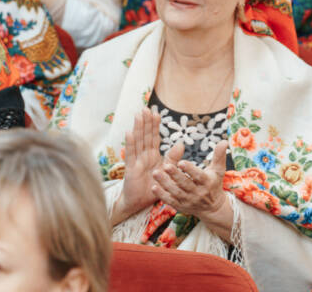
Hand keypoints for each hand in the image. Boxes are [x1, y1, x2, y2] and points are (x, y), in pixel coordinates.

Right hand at [113, 109, 166, 224]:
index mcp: (152, 156)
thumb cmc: (152, 188)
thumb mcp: (167, 172)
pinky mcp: (131, 168)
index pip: (154, 138)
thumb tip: (181, 144)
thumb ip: (172, 158)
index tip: (156, 112)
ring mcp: (136, 161)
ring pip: (138, 141)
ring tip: (139, 115)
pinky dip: (130, 143)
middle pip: (145, 136)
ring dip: (138, 128)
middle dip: (146, 122)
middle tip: (146, 108)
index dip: (154, 125)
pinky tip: (130, 132)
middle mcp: (143, 156)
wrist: (139, 203)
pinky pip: (131, 154)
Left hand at [152, 140, 228, 217]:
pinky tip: (153, 187)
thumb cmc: (213, 184)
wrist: (213, 208)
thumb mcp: (218, 171)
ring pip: (176, 192)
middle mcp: (198, 193)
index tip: (181, 162)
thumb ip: (219, 156)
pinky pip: (170, 201)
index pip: (198, 176)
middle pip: (185, 184)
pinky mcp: (180, 206)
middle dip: (175, 175)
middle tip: (165, 166)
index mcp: (207, 182)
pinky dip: (162, 195)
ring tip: (155, 173)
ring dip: (165, 183)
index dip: (190, 170)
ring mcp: (188, 200)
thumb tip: (224, 141)